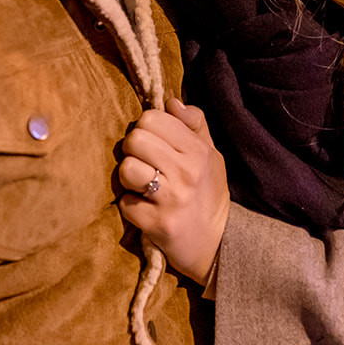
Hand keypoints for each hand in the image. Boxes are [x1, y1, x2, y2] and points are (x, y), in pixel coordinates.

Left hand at [118, 99, 228, 283]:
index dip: (147, 128)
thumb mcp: (211, 154)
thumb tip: (171, 101)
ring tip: (143, 186)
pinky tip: (145, 209)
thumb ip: (194, 124)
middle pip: (135, 139)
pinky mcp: (157, 223)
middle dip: (134, 151)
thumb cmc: (209, 193)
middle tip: (146, 164)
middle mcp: (186, 170)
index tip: (154, 143)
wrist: (218, 243)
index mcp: (198, 149)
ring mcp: (171, 198)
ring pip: (127, 168)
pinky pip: (125, 203)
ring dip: (130, 179)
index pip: (152, 117)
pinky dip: (131, 206)